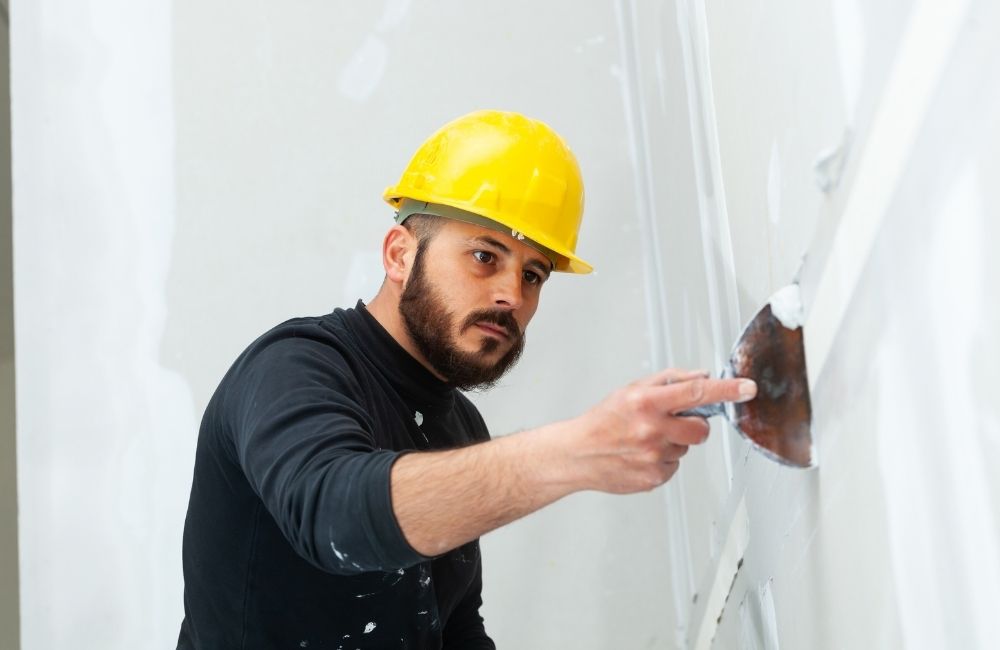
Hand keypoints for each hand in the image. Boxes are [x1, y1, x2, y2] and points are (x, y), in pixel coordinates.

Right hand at [569, 368, 756, 493]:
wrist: (577, 454)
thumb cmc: (603, 420)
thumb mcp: (631, 390)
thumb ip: (669, 381)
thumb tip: (702, 377)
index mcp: (646, 402)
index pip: (696, 392)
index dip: (727, 390)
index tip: (747, 388)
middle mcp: (652, 430)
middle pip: (701, 429)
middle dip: (693, 425)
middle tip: (670, 422)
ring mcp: (654, 457)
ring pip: (686, 448)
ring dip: (673, 443)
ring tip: (644, 441)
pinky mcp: (654, 478)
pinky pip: (674, 466)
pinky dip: (663, 461)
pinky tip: (641, 456)